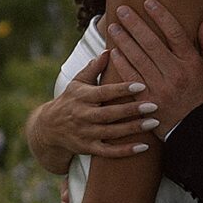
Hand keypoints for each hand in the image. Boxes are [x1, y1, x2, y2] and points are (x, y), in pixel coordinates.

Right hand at [43, 50, 157, 156]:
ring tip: (154, 123)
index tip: (142, 85)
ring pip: (111, 133)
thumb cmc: (70, 100)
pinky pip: (109, 152)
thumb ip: (94, 67)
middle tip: (154, 105)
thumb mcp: (78, 82)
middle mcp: (83, 115)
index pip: (104, 92)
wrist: (48, 128)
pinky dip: (126, 151)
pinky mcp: (88, 149)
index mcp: (82, 97)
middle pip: (109, 114)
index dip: (122, 89)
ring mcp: (85, 134)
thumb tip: (109, 50)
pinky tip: (144, 147)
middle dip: (132, 110)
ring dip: (133, 129)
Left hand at [106, 0, 202, 138]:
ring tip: (113, 27)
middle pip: (151, 43)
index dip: (161, 16)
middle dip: (135, 24)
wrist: (199, 130)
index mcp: (192, 63)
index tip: (148, 2)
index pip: (175, 33)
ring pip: (138, 59)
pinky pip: (131, 79)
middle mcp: (175, 73)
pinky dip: (122, 64)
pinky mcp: (147, 100)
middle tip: (122, 10)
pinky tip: (113, 52)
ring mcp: (160, 87)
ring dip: (124, 41)